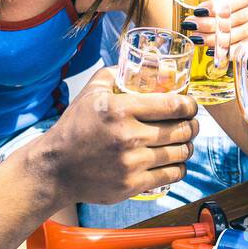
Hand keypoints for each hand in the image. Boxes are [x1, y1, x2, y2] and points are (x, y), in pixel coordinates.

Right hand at [35, 68, 198, 202]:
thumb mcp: (90, 93)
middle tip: (192, 124)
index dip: (190, 105)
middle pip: (181, 130)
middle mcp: (128, 136)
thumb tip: (139, 63)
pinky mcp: (132, 184)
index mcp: (120, 109)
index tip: (191, 105)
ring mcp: (131, 163)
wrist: (55, 168)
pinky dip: (179, 167)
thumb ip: (114, 73)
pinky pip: (170, 174)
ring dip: (188, 147)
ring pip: (179, 153)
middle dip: (193, 125)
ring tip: (185, 143)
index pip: (172, 105)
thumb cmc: (74, 128)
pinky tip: (175, 162)